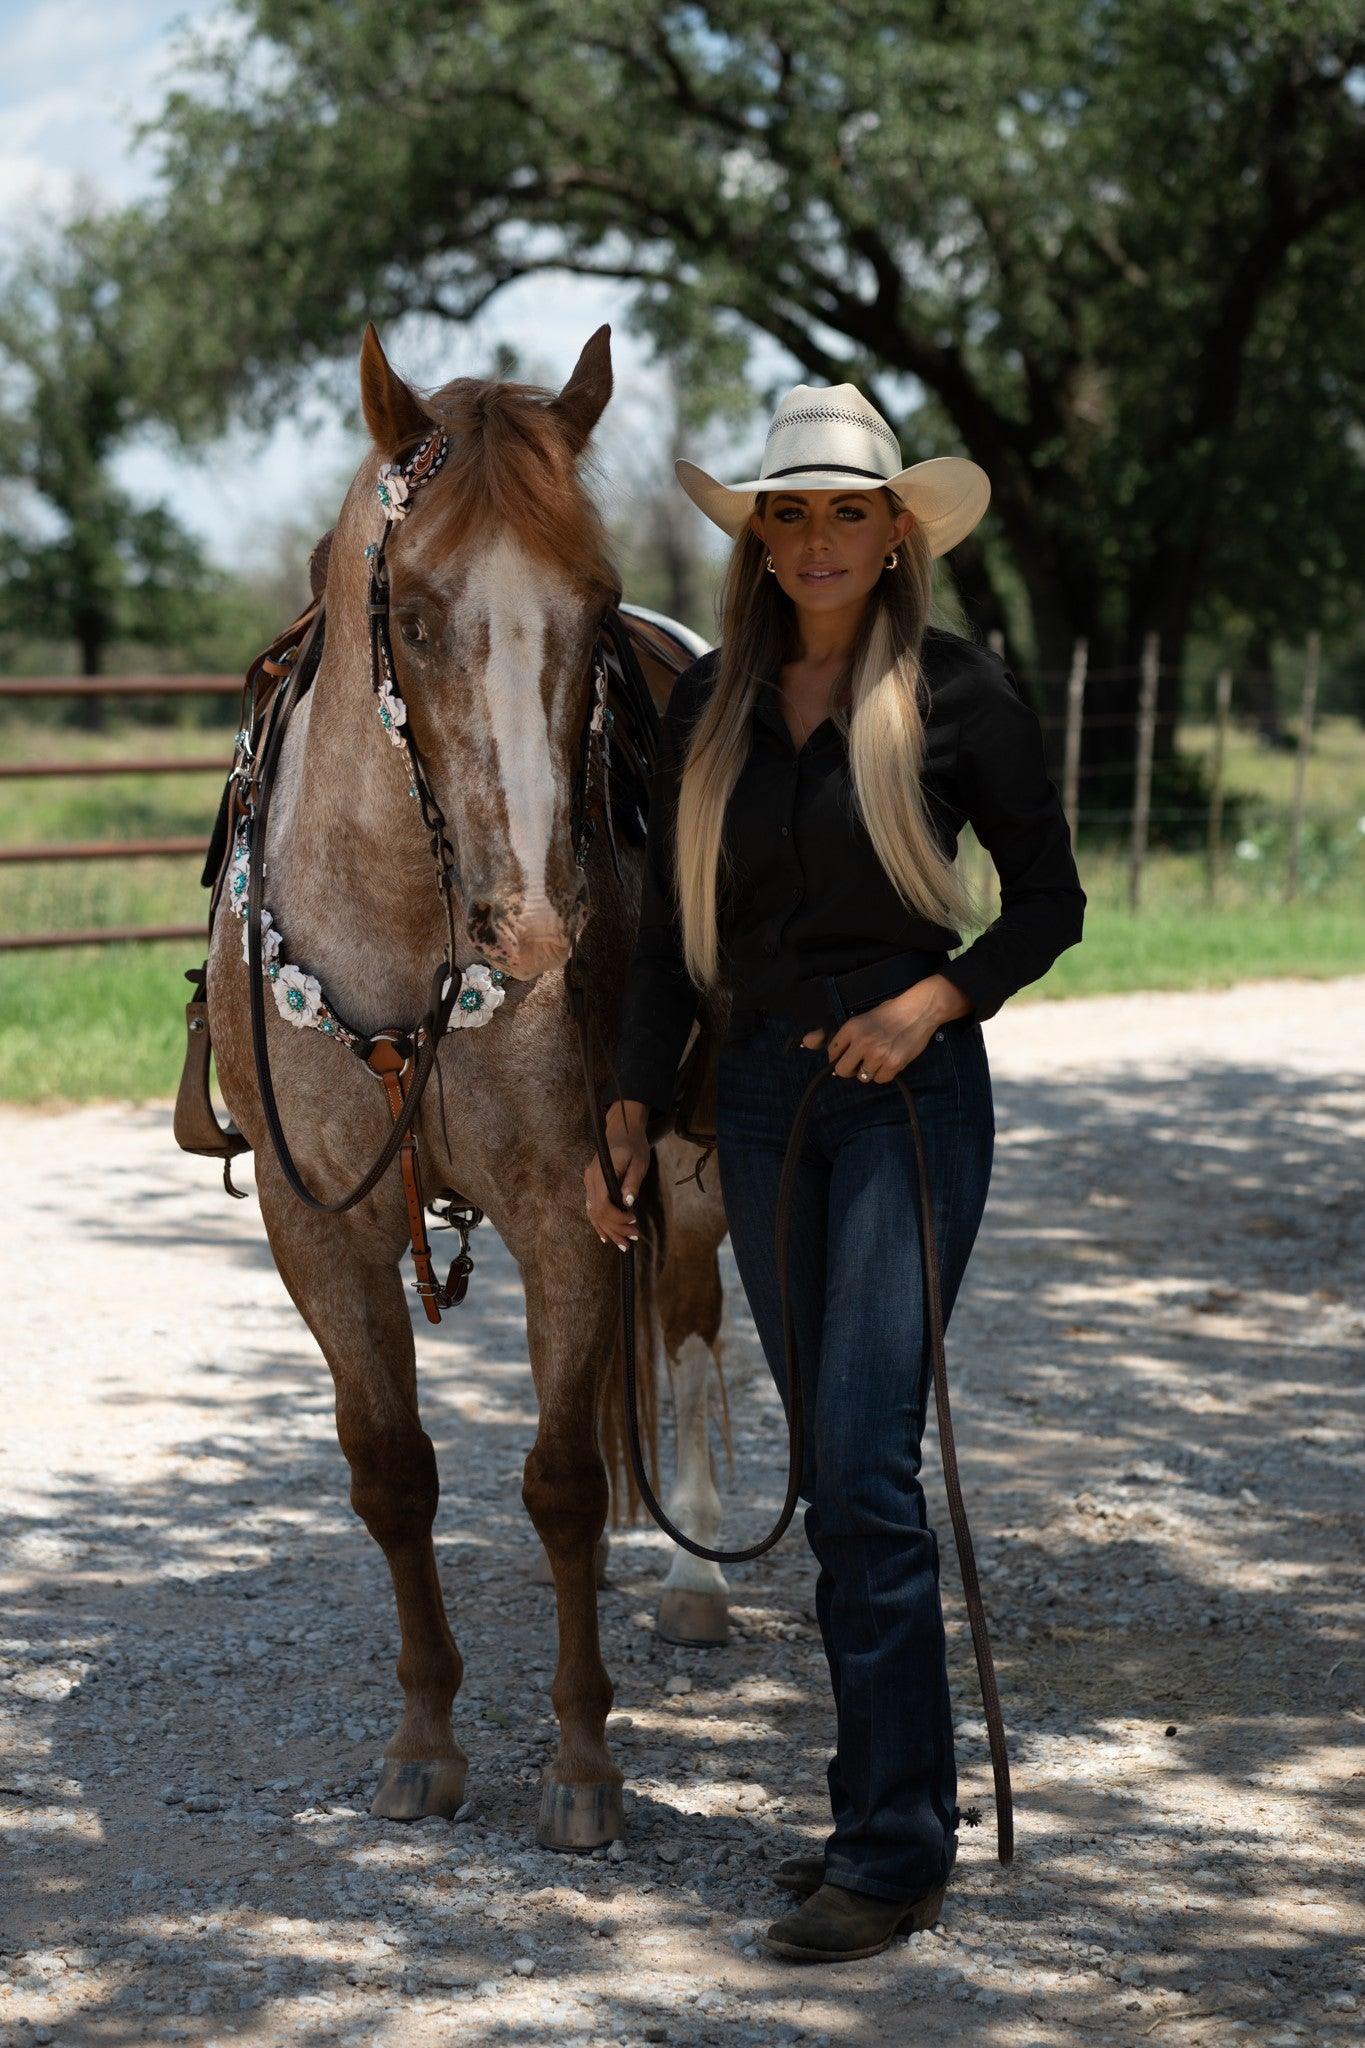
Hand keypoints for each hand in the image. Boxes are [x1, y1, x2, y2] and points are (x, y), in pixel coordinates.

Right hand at [583, 1100, 650, 1250]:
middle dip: (615, 1228)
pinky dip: (599, 1223)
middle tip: (632, 1240)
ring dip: (608, 1230)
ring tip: (623, 1244)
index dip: (617, 1217)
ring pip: (593, 1212)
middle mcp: (591, 1179)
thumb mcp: (639, 1162)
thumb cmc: (633, 1145)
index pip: (603, 1204)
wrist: (622, 1130)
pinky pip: (592, 1208)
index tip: (633, 1221)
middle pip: (597, 1212)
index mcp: (602, 1173)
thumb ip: (632, 1182)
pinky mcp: (591, 1184)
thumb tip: (627, 1203)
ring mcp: (589, 1182)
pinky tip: (606, 1236)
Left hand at [800, 982, 950, 1082]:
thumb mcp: (863, 1016)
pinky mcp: (893, 1064)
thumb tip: (806, 1043)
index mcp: (852, 1028)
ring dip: (868, 1071)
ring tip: (878, 1058)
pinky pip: (880, 1080)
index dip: (837, 1057)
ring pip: (862, 1077)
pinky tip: (889, 1061)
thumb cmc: (891, 1012)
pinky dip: (884, 1074)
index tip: (844, 1056)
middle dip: (848, 1069)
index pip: (832, 1052)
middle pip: (842, 1070)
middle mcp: (862, 1042)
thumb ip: (843, 1033)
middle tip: (858, 1064)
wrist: (919, 1011)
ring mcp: (878, 1055)